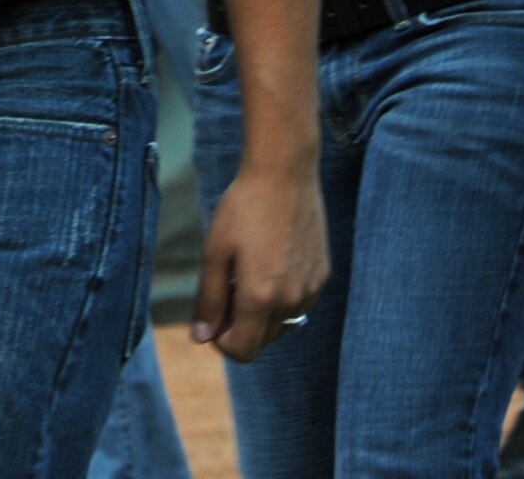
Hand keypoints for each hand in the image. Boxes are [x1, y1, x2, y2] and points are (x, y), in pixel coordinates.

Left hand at [192, 160, 328, 361]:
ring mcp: (310, 290)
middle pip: (262, 342)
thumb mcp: (214, 250)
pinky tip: (272, 264)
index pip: (242, 350)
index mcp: (261, 298)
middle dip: (241, 327)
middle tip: (229, 286)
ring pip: (282, 326)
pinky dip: (283, 298)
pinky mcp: (322, 276)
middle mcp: (291, 301)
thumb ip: (209, 299)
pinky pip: (300, 305)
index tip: (214, 313)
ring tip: (250, 273)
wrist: (284, 172)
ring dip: (263, 315)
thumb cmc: (243, 208)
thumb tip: (201, 338)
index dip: (222, 340)